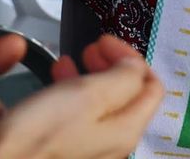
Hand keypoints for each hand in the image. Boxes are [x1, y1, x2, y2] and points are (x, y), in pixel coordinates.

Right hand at [0, 42, 161, 158]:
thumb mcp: (86, 94)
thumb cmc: (38, 140)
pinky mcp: (68, 149)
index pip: (151, 85)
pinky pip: (81, 116)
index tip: (106, 43)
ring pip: (102, 103)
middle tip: (92, 48)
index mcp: (126, 128)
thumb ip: (121, 76)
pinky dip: (72, 93)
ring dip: (89, 75)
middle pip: (128, 93)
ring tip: (70, 62)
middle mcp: (114, 142)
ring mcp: (92, 148)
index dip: (131, 56)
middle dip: (111, 64)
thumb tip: (135, 65)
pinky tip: (55, 85)